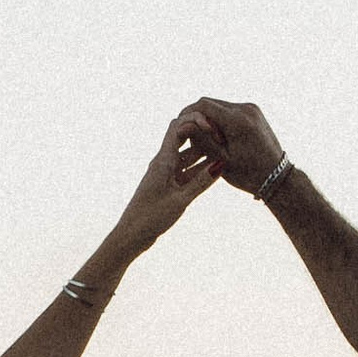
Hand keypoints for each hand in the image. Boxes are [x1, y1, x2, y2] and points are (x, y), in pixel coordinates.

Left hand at [102, 111, 222, 261]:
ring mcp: (166, 173)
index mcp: (162, 161)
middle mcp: (163, 162)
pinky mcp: (168, 184)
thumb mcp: (180, 201)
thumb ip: (201, 183)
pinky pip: (187, 171)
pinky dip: (200, 168)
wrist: (131, 235)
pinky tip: (216, 170)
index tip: (214, 127)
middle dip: (203, 134)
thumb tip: (221, 164)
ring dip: (204, 152)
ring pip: (188, 155)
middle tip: (224, 138)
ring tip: (226, 151)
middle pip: (184, 138)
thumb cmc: (150, 218)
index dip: (196, 121)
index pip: (178, 128)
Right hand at [176, 95, 285, 194]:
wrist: (278, 177)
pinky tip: (218, 137)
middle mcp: (246, 109)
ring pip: (220, 106)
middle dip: (197, 117)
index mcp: (238, 121)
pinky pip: (230, 110)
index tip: (179, 127)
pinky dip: (221, 120)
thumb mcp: (221, 159)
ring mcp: (252, 109)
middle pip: (211, 104)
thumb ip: (201, 140)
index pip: (204, 105)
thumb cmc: (249, 175)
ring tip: (204, 139)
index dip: (188, 114)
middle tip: (189, 135)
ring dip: (209, 118)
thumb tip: (181, 125)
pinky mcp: (254, 112)